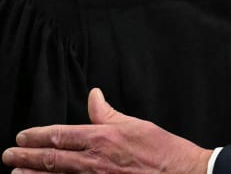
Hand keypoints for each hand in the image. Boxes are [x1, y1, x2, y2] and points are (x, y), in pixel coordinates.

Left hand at [1, 88, 212, 173]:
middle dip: (26, 155)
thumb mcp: (135, 125)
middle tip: (8, 154)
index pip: (62, 134)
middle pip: (53, 157)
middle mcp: (96, 161)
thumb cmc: (162, 150)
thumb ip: (108, 113)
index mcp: (104, 138)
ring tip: (15, 172)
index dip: (39, 135)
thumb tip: (94, 95)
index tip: (23, 136)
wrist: (182, 173)